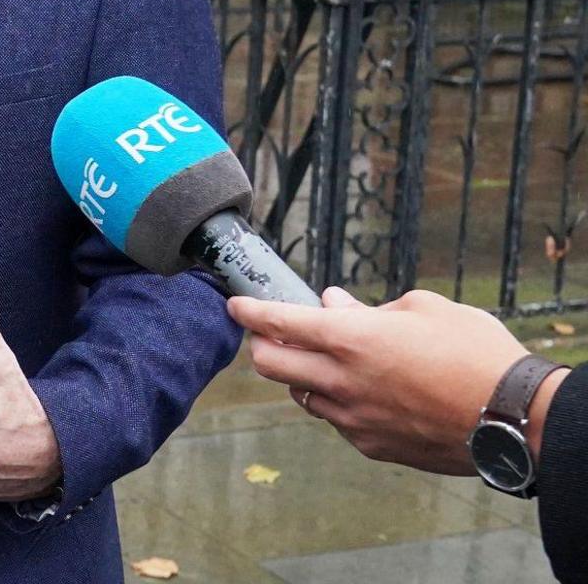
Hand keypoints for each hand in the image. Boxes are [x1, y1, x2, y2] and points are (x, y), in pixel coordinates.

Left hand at [229, 286, 538, 474]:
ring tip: (328, 360)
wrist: (514, 419)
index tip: (235, 304)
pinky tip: (362, 391)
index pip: (277, 323)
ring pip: (301, 395)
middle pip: (269, 364)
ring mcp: (354, 419)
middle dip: (261, 344)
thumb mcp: (425, 309)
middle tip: (273, 333)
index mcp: (351, 340)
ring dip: (302, 375)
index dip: (249, 310)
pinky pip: (336, 420)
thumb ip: (371, 308)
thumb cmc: (476, 353)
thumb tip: (333, 304)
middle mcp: (341, 381)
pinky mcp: (371, 446)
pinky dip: (336, 401)